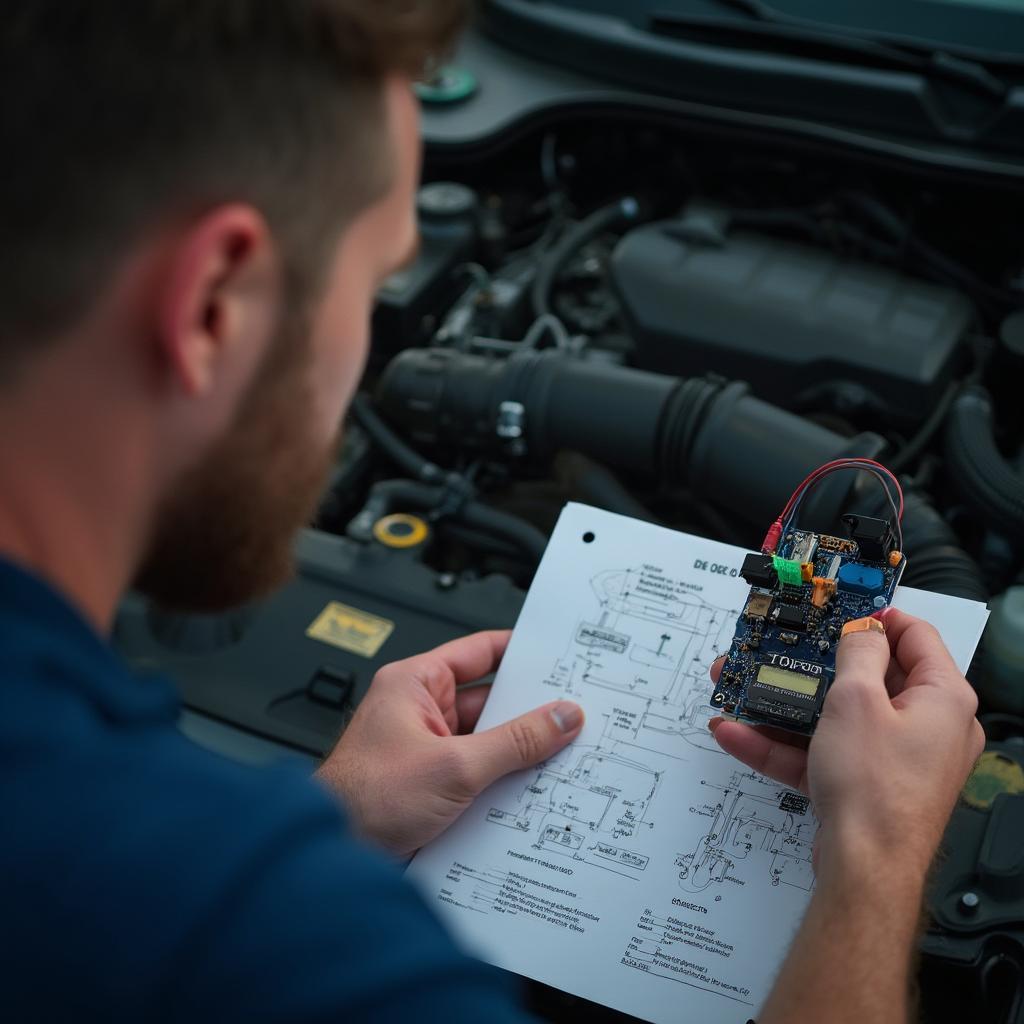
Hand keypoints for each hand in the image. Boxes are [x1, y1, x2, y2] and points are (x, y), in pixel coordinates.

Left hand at [316, 630, 583, 858]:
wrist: (333, 856)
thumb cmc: (364, 800)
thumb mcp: (455, 767)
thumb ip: (514, 742)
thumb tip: (560, 718)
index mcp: (415, 683)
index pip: (479, 651)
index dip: (521, 653)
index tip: (558, 657)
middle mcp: (419, 710)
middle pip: (489, 701)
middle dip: (527, 712)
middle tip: (571, 715)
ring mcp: (425, 748)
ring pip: (486, 740)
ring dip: (516, 753)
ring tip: (558, 756)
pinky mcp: (430, 783)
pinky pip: (477, 771)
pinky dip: (500, 781)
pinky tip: (528, 791)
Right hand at [709, 609, 983, 878]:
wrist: (864, 870)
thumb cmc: (876, 789)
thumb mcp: (856, 700)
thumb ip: (856, 654)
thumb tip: (861, 631)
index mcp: (942, 698)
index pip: (915, 636)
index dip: (876, 616)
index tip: (840, 608)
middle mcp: (926, 727)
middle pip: (867, 677)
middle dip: (813, 663)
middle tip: (782, 645)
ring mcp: (894, 759)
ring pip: (834, 717)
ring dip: (784, 702)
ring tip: (742, 684)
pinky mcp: (864, 785)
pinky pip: (820, 752)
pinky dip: (782, 742)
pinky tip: (737, 731)